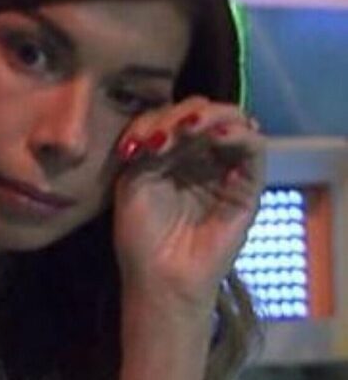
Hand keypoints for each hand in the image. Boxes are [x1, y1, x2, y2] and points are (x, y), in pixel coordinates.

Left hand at [113, 96, 264, 313]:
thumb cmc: (141, 233)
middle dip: (180, 115)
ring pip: (231, 121)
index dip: (155, 119)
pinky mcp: (248, 186)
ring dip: (209, 117)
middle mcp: (199, 156)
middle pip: (202, 112)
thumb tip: (169, 118)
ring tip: (188, 130)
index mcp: (170, 153)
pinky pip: (255, 148)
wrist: (159, 276)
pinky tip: (217, 136)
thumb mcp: (134, 179)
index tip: (135, 143)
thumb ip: (149, 144)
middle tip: (159, 136)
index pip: (171, 116)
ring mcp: (225, 169)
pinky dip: (240, 134)